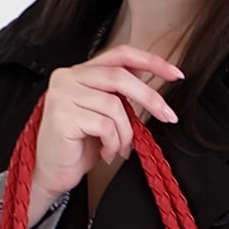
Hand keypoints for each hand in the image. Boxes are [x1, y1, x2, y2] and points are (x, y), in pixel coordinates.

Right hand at [29, 42, 183, 214]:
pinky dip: (112, 143)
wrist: (53, 173)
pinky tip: (106, 152)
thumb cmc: (78, 145)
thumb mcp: (103, 114)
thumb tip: (150, 84)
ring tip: (121, 148)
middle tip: (168, 116)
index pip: (120, 55)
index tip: (175, 74)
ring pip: (114, 106)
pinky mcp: (62, 115)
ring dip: (126, 133)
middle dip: (150, 98)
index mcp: (80, 72)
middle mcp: (68, 77)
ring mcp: (62, 95)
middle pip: (120, 77)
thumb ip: (118, 94)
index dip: (150, 61)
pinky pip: (104, 125)